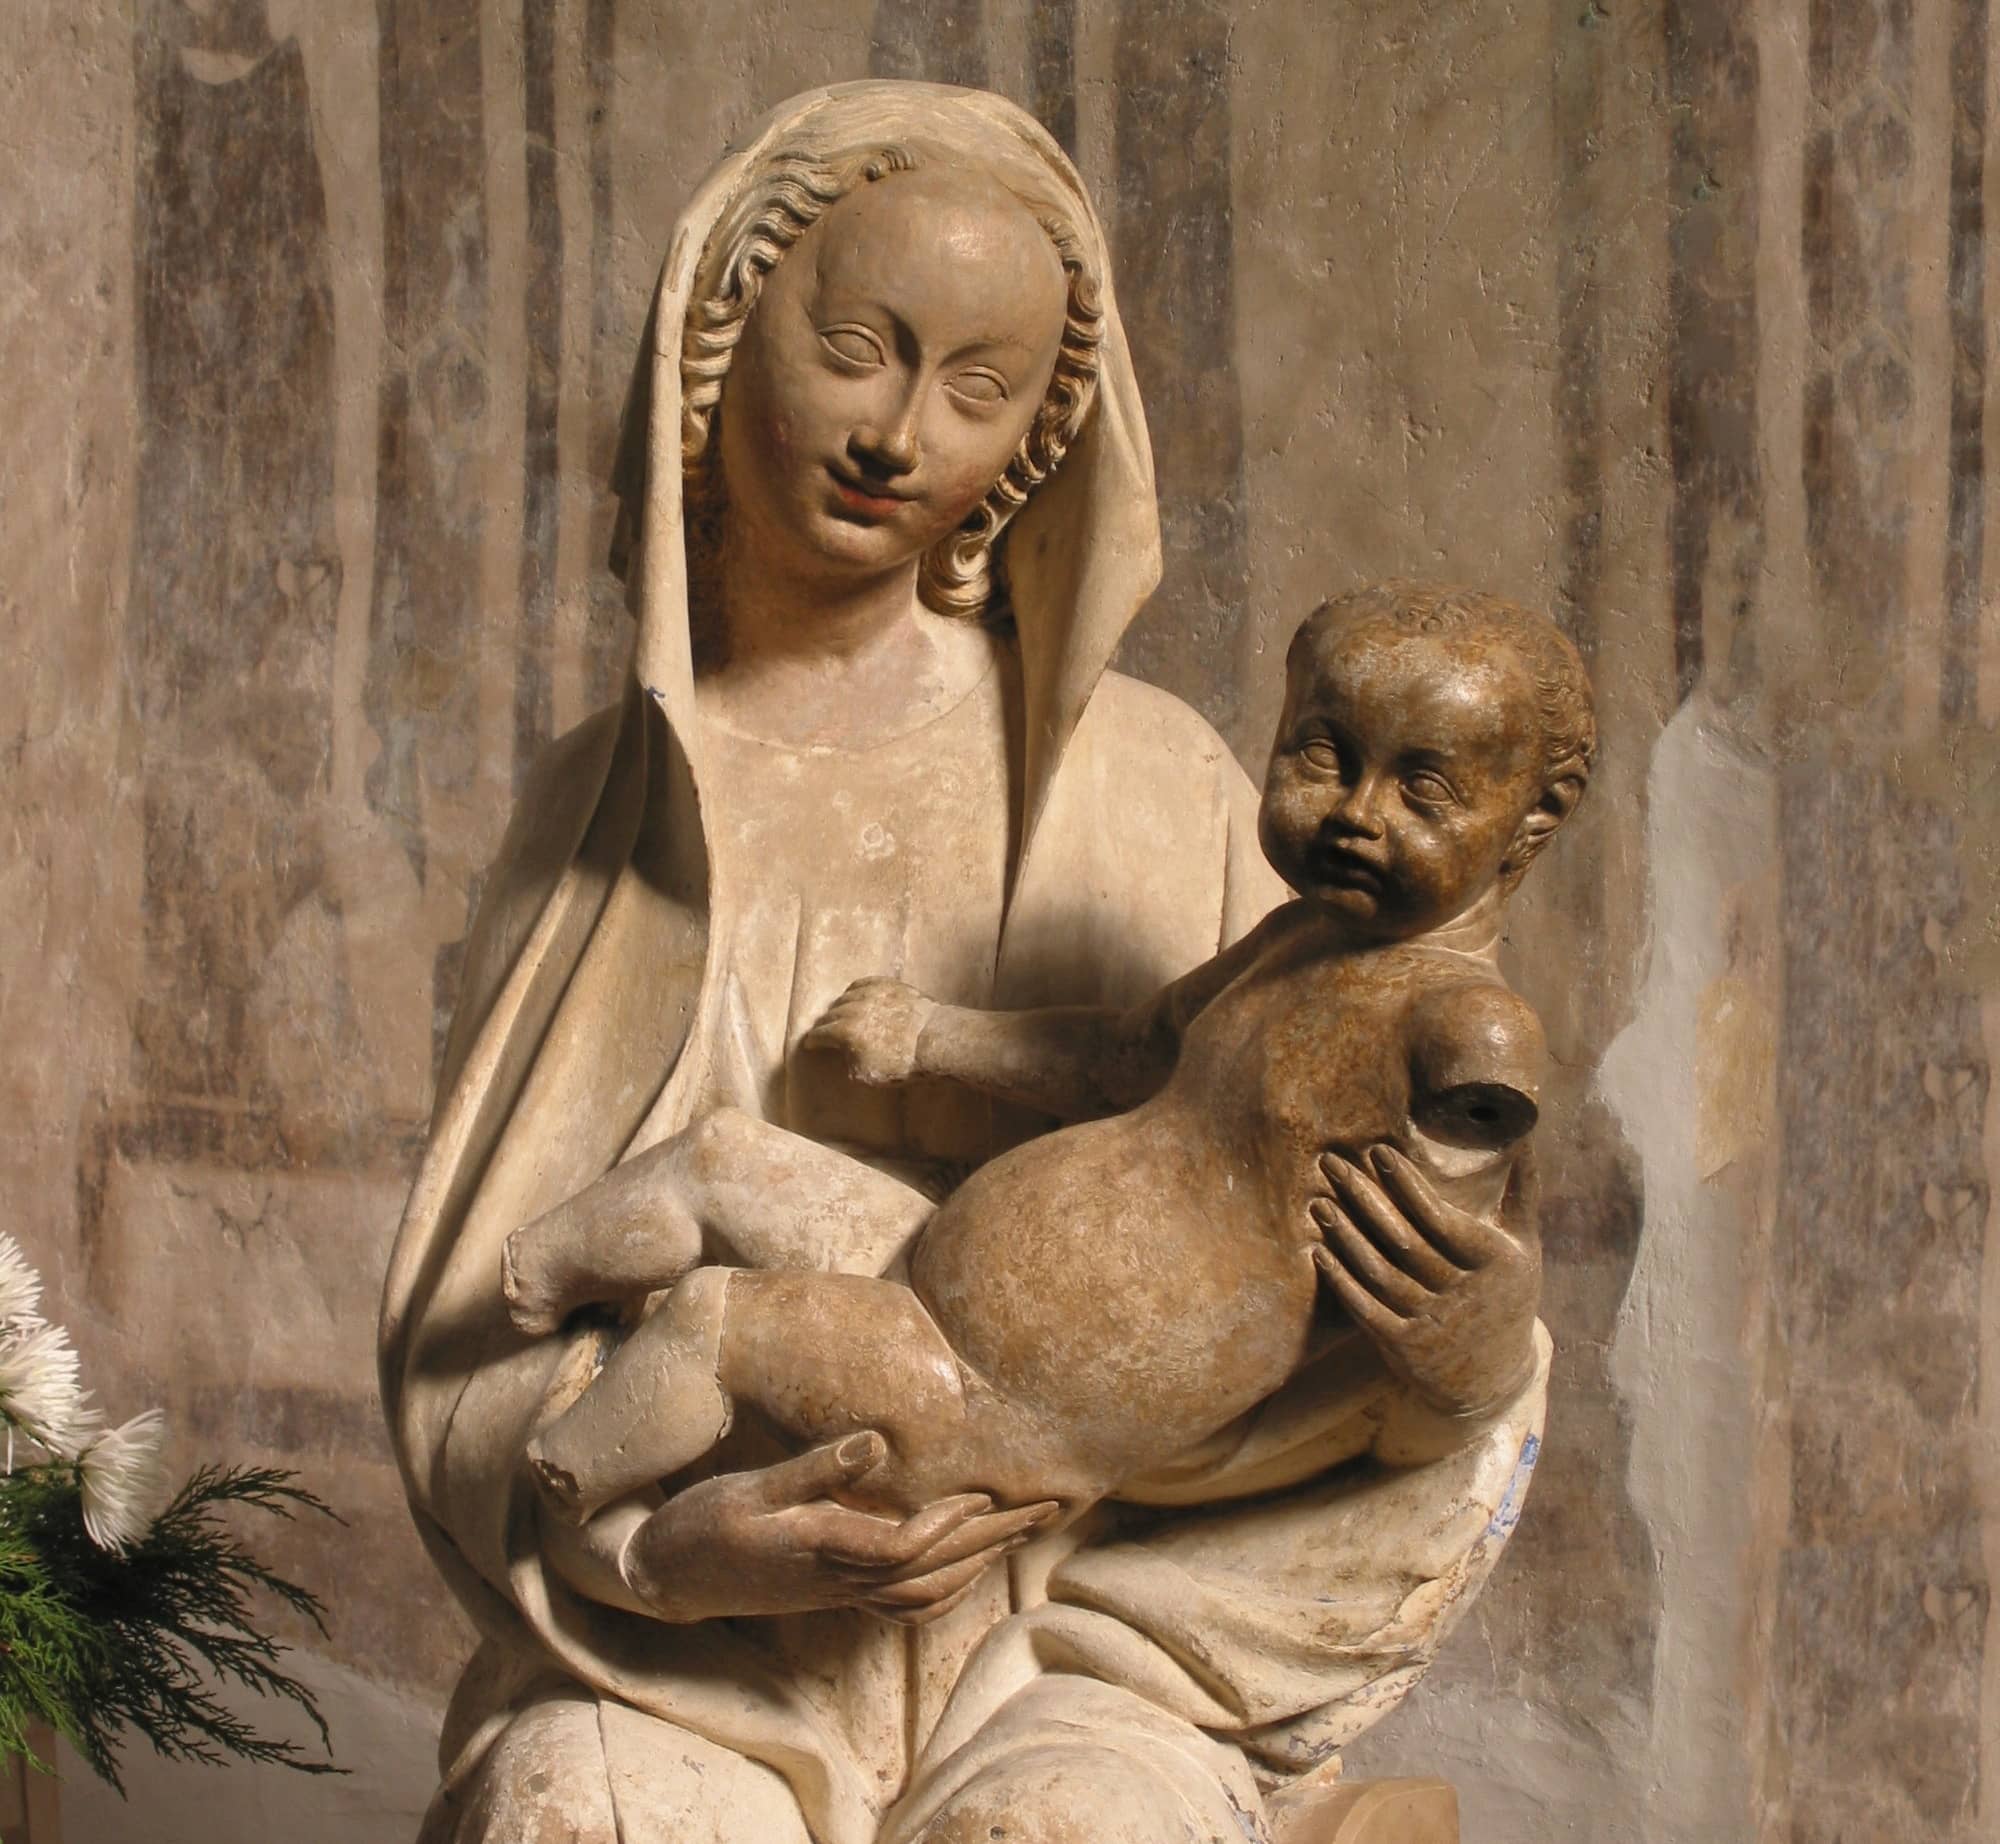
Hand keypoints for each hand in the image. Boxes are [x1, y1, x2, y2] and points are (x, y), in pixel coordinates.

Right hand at [621, 1432, 1056, 1625]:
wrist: (665, 1578)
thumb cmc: (705, 1525)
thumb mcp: (750, 1488)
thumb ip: (815, 1468)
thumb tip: (878, 1441)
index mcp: (823, 1548)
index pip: (906, 1545)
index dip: (952, 1520)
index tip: (989, 1488)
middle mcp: (841, 1579)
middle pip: (936, 1569)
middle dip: (996, 1539)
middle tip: (1051, 1507)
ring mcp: (841, 1593)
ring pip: (929, 1591)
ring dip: (983, 1561)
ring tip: (1026, 1530)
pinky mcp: (836, 1596)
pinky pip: (906, 1605)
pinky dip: (948, 1588)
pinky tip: (969, 1567)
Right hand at [801, 978, 936, 1086]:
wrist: (933, 1040)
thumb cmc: (901, 1064)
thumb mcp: (866, 1075)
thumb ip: (849, 1063)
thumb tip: (845, 1054)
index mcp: (844, 1032)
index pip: (820, 1035)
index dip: (814, 1041)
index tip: (811, 1044)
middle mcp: (853, 1009)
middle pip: (831, 1015)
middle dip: (825, 1024)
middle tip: (824, 1031)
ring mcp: (872, 994)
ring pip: (846, 998)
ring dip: (839, 1007)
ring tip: (839, 1014)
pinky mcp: (889, 985)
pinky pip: (864, 983)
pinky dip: (856, 990)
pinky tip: (855, 995)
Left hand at [1309, 1145, 1539, 1417]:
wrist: (1495, 1379)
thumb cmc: (1507, 1296)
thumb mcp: (1524, 1249)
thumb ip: (1522, 1196)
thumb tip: (1524, 1141)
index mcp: (1493, 1263)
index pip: (1441, 1219)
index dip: (1408, 1185)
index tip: (1378, 1152)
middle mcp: (1463, 1294)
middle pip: (1404, 1241)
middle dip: (1365, 1198)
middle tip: (1332, 1164)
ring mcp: (1432, 1324)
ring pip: (1381, 1273)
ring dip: (1346, 1237)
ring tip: (1319, 1203)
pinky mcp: (1405, 1348)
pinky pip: (1367, 1310)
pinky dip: (1342, 1281)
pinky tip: (1319, 1251)